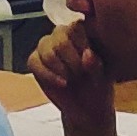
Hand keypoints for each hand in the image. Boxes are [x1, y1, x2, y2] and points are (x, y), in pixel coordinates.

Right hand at [28, 19, 117, 135]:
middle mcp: (63, 34)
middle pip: (60, 38)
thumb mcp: (103, 77)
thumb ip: (95, 65)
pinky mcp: (35, 60)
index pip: (76, 27)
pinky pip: (34, 61)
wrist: (86, 108)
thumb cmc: (98, 87)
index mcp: (83, 32)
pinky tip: (61, 84)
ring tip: (71, 80)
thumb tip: (87, 54)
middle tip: (80, 76)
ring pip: (45, 47)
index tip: (90, 66)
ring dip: (60, 68)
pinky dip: (47, 75)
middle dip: (71, 62)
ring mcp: (47, 46)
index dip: (82, 48)